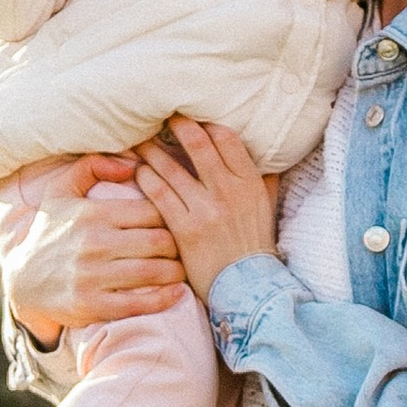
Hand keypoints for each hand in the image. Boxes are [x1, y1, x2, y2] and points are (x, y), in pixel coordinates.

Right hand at [0, 157, 181, 340]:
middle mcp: (94, 243)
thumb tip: (133, 163)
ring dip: (177, 271)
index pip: (152, 210)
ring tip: (183, 268)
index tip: (175, 221)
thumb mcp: (60, 191)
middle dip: (179, 244)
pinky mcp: (92, 305)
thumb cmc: (50, 231)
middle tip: (186, 247)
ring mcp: (93, 276)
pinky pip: (139, 302)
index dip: (171, 215)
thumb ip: (92, 166)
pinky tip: (176, 292)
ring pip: (154, 271)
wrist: (22, 280)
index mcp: (93, 213)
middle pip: (160, 240)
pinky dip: (164, 298)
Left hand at [137, 119, 278, 301]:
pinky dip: (146, 179)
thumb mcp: (267, 207)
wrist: (248, 289)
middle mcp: (229, 192)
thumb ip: (263, 178)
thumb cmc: (255, 245)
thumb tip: (263, 153)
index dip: (205, 124)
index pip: (225, 138)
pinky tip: (139, 172)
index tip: (191, 118)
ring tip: (139, 142)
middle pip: (197, 144)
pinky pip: (159, 194)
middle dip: (176, 125)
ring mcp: (206, 210)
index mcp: (250, 183)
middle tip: (160, 117)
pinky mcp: (185, 230)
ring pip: (171, 167)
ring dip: (152, 151)